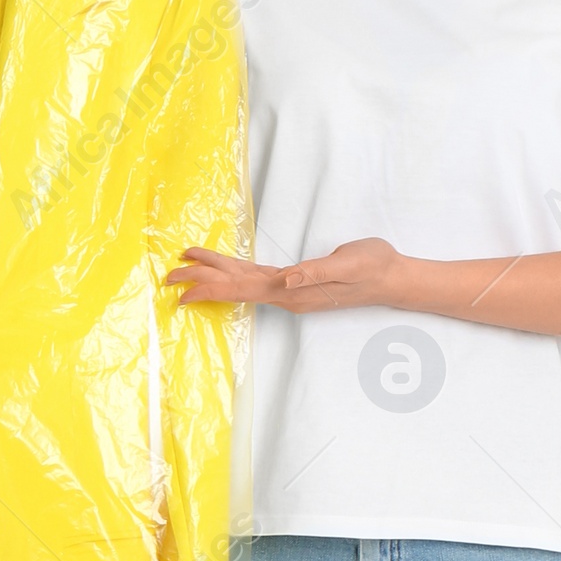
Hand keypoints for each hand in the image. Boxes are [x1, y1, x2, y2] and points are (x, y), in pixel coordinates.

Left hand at [167, 238, 408, 310]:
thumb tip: (284, 282)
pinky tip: (225, 272)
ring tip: (186, 270)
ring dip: (213, 278)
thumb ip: (314, 274)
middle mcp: (286, 294)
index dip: (210, 286)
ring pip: (242, 284)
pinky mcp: (296, 285)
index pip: (241, 289)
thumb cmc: (373, 268)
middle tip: (168, 276)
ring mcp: (290, 292)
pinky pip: (256, 281)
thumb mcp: (347, 265)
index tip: (182, 286)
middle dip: (200, 282)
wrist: (392, 279)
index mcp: (291, 291)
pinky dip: (235, 275)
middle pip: (234, 288)